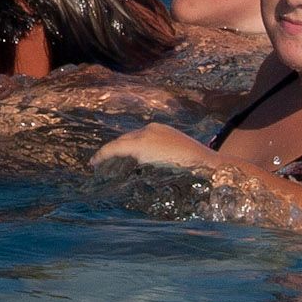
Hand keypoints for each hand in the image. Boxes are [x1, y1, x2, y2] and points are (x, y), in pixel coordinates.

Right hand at [93, 121, 213, 170]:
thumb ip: (136, 164)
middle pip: (122, 140)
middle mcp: (146, 131)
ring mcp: (156, 128)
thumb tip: (126, 164)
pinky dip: (138, 142)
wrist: (209, 164)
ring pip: (134, 136)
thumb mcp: (154, 174)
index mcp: (141, 144)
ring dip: (125, 146)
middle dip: (111, 150)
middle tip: (102, 161)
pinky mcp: (165, 129)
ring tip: (119, 157)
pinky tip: (140, 152)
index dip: (101, 155)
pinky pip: (145, 134)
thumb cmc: (183, 174)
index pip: (115, 147)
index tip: (93, 163)